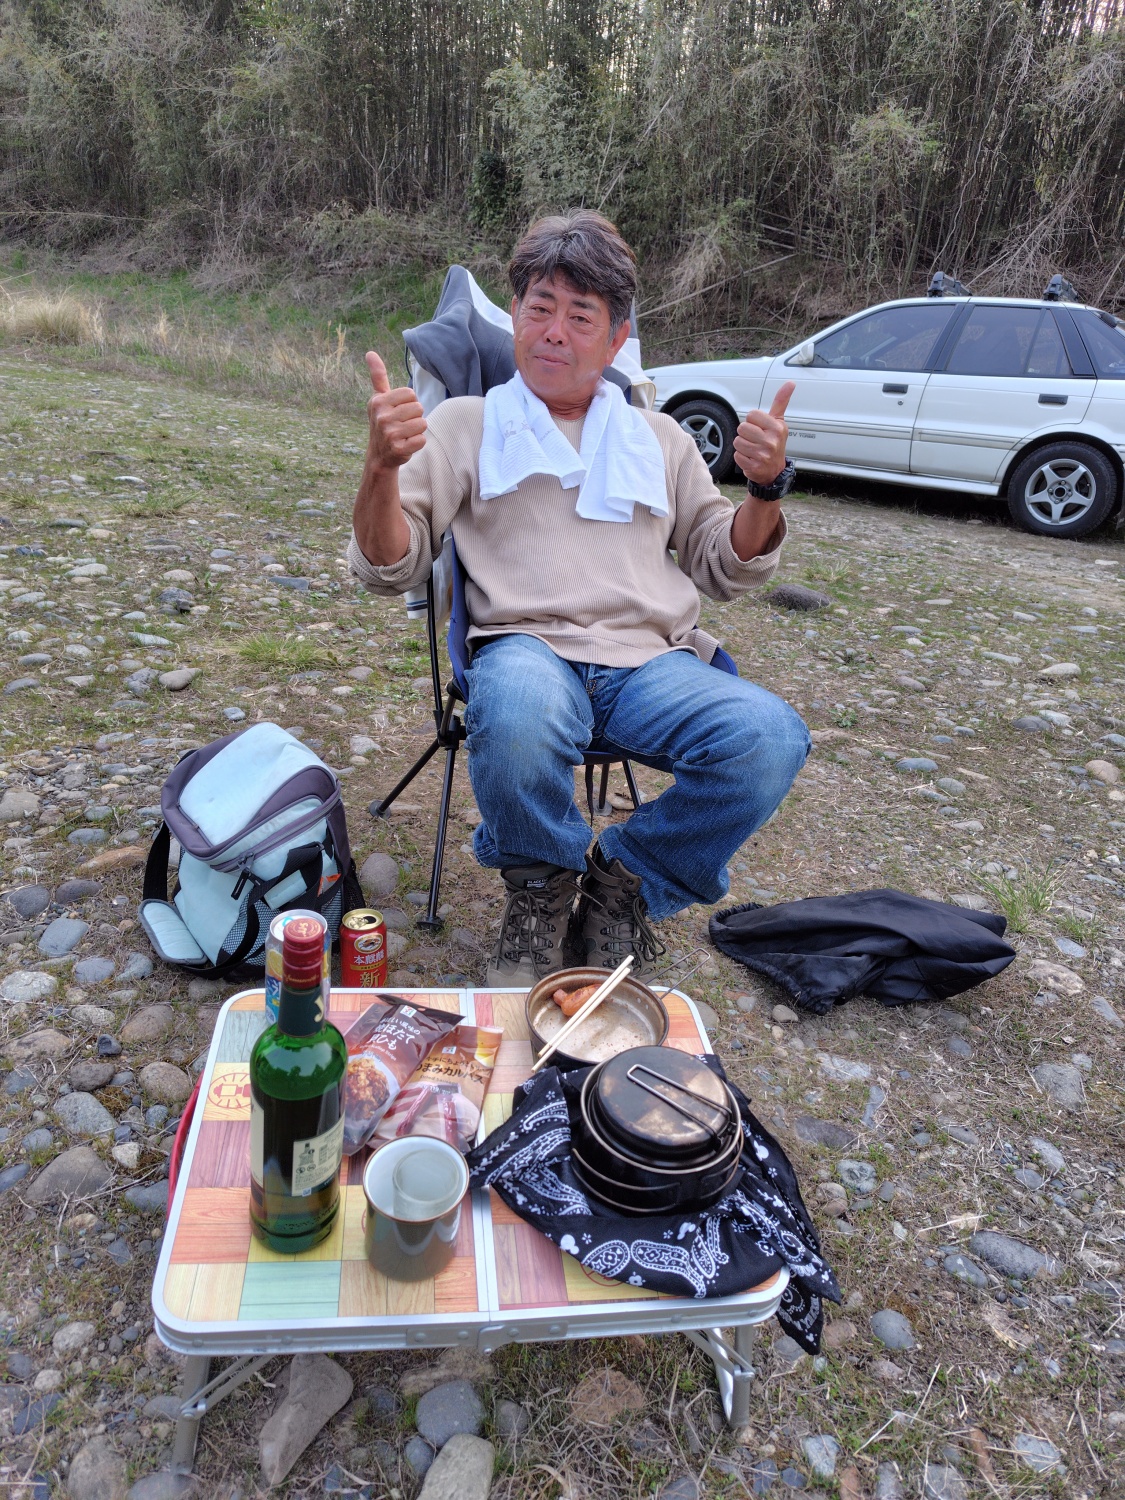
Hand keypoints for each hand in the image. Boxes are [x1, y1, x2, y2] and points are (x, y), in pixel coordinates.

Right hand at [365, 351, 426, 471]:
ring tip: (405, 434)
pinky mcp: (398, 449)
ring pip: (422, 424)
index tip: (399, 411)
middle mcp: (382, 417)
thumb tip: (370, 352)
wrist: (379, 455)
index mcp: (378, 402)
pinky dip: (418, 443)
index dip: (409, 402)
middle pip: (418, 408)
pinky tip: (406, 445)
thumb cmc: (383, 422)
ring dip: (417, 430)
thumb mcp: (379, 399)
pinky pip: (422, 440)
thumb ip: (378, 376)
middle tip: (403, 424)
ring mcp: (389, 434)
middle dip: (415, 417)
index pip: (411, 394)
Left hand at [734, 381, 793, 484]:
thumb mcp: (779, 421)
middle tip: (755, 440)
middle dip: (746, 434)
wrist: (775, 471)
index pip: (751, 415)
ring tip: (753, 449)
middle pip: (742, 428)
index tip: (760, 428)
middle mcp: (771, 441)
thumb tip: (790, 383)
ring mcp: (763, 455)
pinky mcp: (754, 466)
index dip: (752, 421)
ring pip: (737, 442)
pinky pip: (736, 456)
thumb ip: (781, 401)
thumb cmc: (775, 442)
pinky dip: (741, 457)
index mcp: (777, 427)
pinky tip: (751, 458)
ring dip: (742, 446)